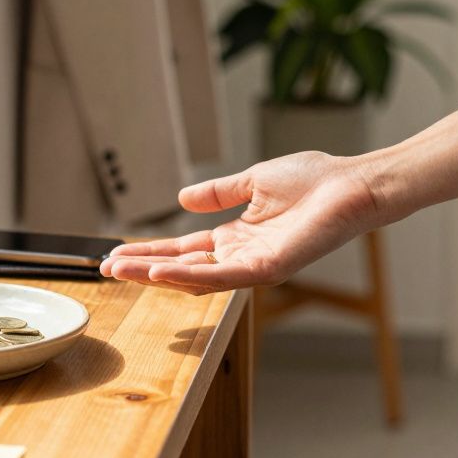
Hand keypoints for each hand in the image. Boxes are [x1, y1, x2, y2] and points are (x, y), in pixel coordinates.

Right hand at [100, 151, 389, 293]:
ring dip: (156, 275)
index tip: (116, 253)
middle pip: (182, 267)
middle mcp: (241, 256)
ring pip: (196, 277)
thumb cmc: (315, 181)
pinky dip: (189, 276)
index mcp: (237, 236)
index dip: (149, 250)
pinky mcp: (269, 268)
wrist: (351, 184)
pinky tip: (161, 272)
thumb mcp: (253, 180)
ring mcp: (254, 265)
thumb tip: (182, 198)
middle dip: (142, 268)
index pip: (183, 248)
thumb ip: (219, 193)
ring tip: (122, 271)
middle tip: (107, 269)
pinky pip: (223, 277)